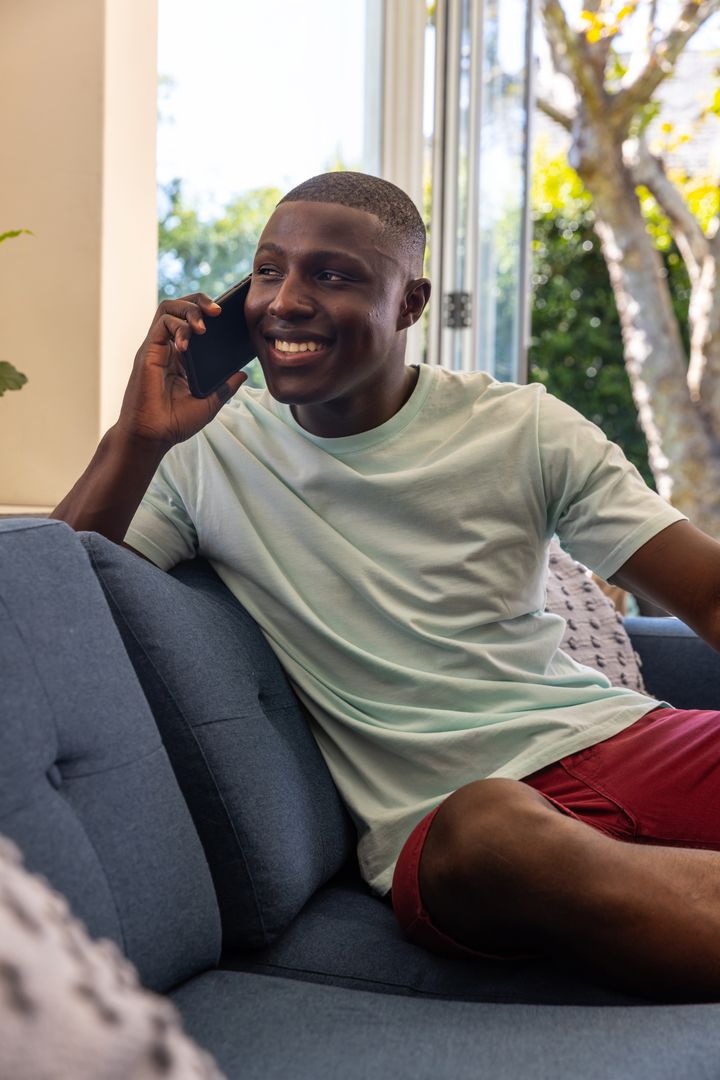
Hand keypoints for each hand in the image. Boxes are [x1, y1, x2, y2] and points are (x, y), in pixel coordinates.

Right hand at [116, 293, 247, 448]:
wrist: (152, 437)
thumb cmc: (175, 422)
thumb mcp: (209, 403)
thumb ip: (225, 387)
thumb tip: (243, 373)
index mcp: (181, 357)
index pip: (191, 321)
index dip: (206, 312)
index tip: (226, 316)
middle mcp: (167, 347)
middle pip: (179, 307)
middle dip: (199, 301)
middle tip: (218, 311)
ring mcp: (156, 348)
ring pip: (168, 309)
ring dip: (189, 310)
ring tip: (204, 326)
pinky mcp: (148, 352)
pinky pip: (161, 324)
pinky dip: (177, 327)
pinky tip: (188, 344)